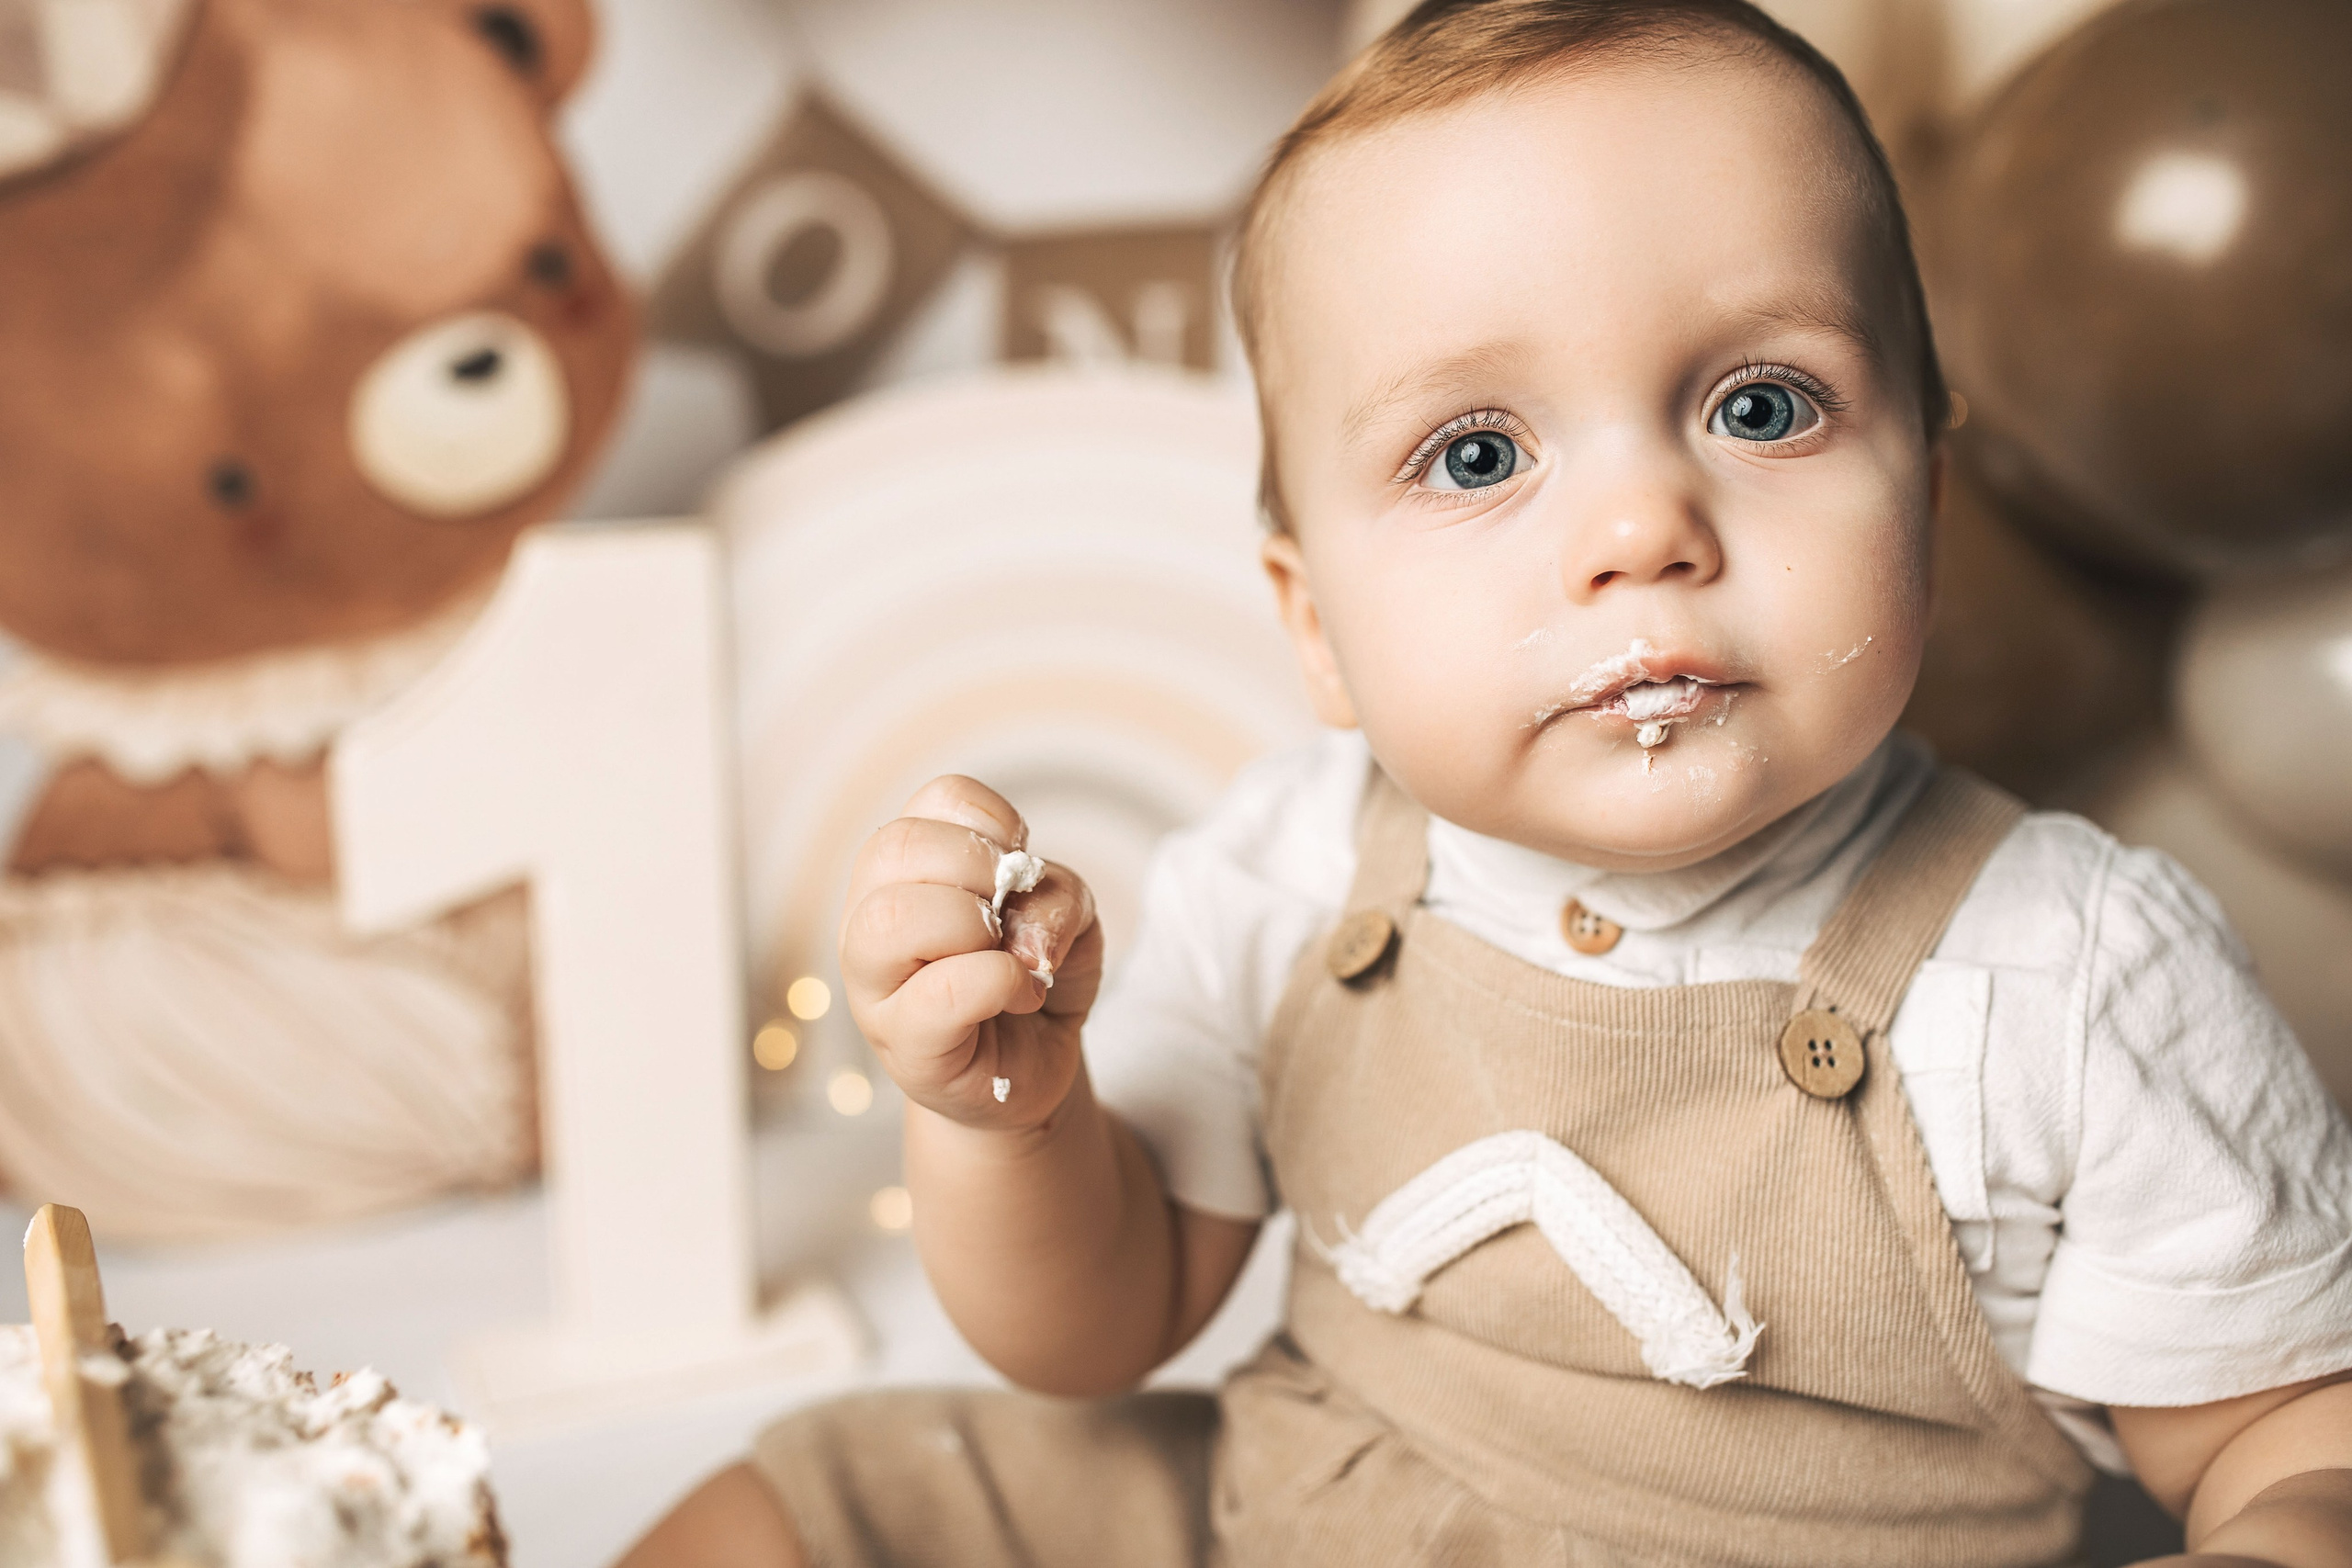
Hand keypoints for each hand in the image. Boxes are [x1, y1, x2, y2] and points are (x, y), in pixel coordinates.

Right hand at [839, 776, 1100, 1131]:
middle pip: (896, 845)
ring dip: (972, 925)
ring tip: (1009, 957)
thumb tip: (1023, 931)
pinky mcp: (902, 1043)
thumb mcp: (1070, 919)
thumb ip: (1056, 897)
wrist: (1033, 1069)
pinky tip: (1019, 995)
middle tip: (1010, 914)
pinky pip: (938, 996)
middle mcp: (870, 915)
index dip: (994, 821)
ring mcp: (874, 984)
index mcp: (906, 868)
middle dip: (979, 867)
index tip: (1021, 865)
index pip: (936, 798)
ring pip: (890, 918)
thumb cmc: (1034, 978)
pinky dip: (996, 983)